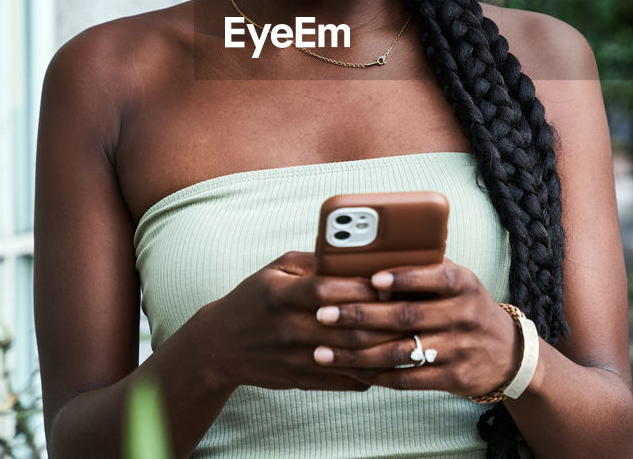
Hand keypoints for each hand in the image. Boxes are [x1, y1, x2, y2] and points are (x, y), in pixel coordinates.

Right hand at [195, 251, 401, 391]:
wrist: (222, 346)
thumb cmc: (255, 299)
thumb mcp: (275, 270)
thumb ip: (313, 261)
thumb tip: (355, 253)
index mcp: (279, 295)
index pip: (323, 289)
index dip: (356, 286)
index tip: (385, 281)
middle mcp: (287, 328)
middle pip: (343, 327)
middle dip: (382, 319)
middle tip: (411, 308)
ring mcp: (295, 358)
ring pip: (349, 356)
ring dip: (383, 347)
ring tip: (411, 334)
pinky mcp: (302, 379)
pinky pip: (345, 380)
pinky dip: (372, 372)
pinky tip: (392, 361)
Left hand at [308, 259, 521, 396]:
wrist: (508, 353)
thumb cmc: (467, 307)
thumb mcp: (458, 282)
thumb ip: (424, 271)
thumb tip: (370, 262)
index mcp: (462, 283)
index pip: (433, 276)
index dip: (402, 278)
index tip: (371, 278)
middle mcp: (462, 314)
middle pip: (405, 316)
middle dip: (359, 316)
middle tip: (324, 315)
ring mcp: (458, 348)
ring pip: (400, 352)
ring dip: (357, 354)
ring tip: (323, 352)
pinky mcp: (453, 377)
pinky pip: (408, 379)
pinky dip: (376, 376)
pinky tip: (351, 372)